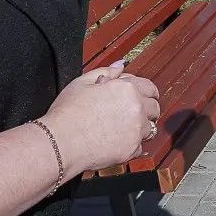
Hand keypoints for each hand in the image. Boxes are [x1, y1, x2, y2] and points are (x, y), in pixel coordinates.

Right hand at [40, 60, 159, 173]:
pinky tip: (115, 142)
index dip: (145, 91)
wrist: (60, 142)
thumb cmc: (67, 112)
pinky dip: (131, 145)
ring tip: (121, 129)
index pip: (150, 88)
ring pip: (150, 128)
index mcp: (127, 89)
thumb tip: (121, 66)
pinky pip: (139, 147)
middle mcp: (137, 108)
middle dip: (146, 110)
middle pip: (154, 108)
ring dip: (140, 128)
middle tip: (130, 114)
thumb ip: (106, 71)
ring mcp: (136, 130)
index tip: (139, 96)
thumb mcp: (82, 82)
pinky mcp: (132, 150)